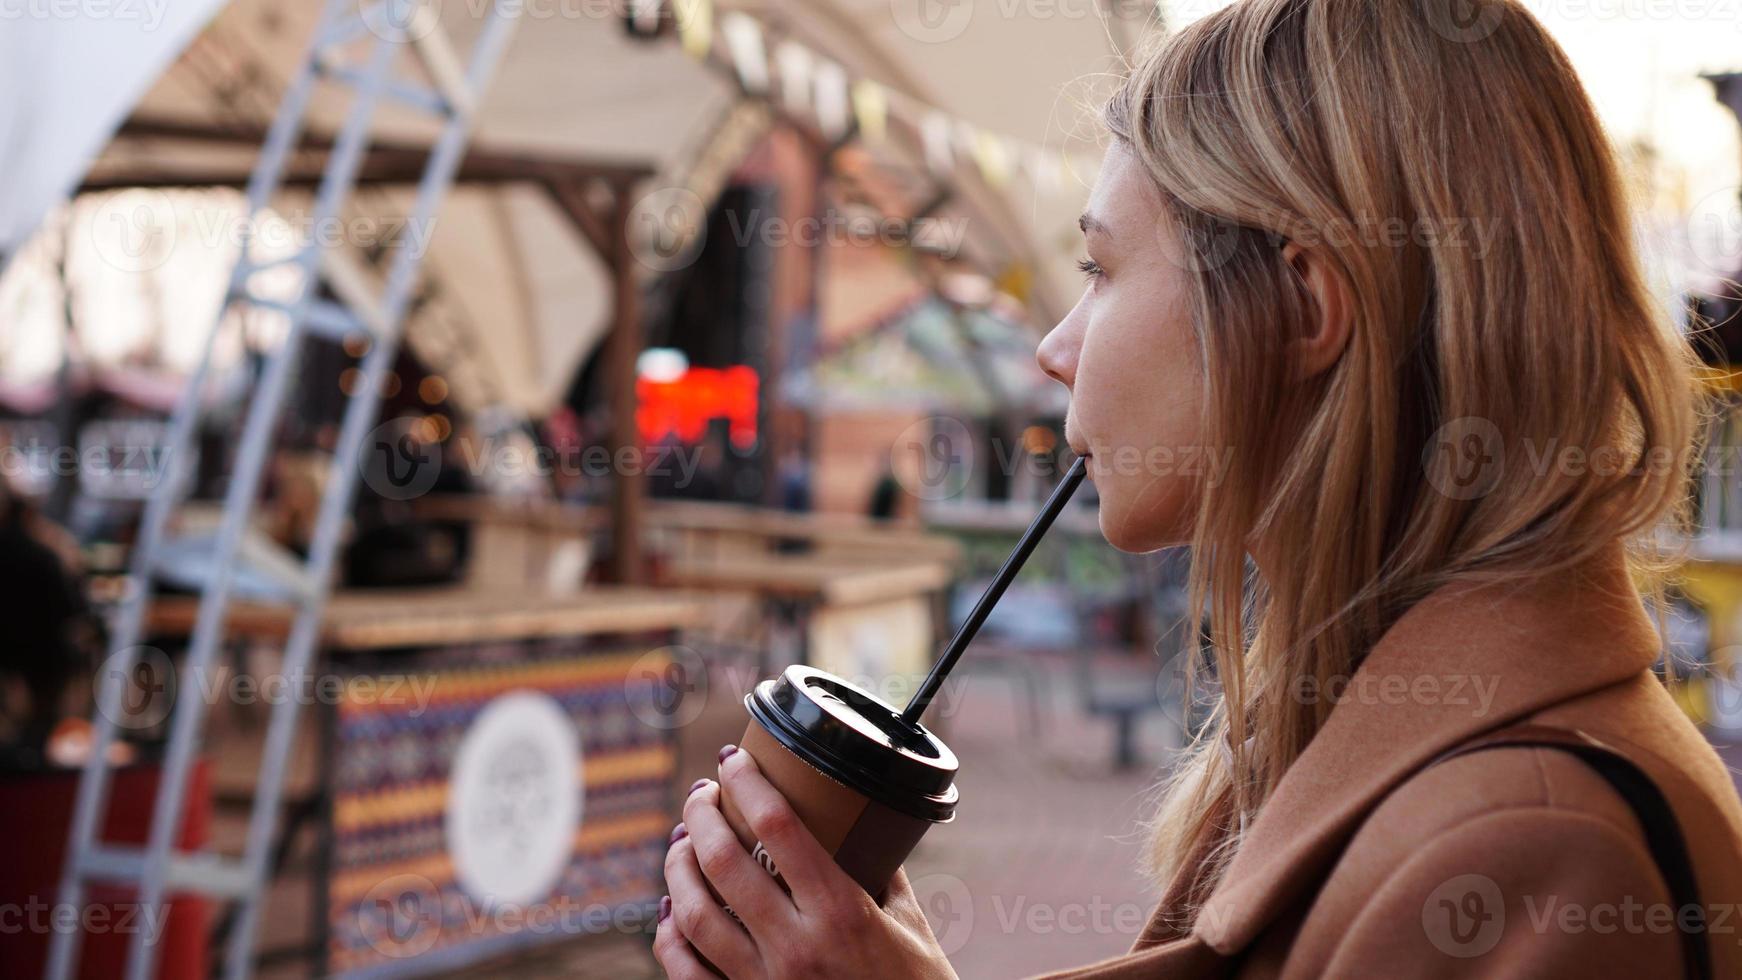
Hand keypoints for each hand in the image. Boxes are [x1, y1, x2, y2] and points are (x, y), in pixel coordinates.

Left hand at [654, 745, 956, 978]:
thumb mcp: (911, 924)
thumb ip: (883, 873)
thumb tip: (862, 824)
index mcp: (841, 912)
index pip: (779, 828)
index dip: (747, 783)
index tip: (732, 760)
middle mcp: (796, 946)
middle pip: (724, 862)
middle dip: (701, 816)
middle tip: (701, 794)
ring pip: (695, 914)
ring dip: (677, 868)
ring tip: (681, 842)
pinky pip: (688, 973)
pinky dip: (670, 938)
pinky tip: (673, 910)